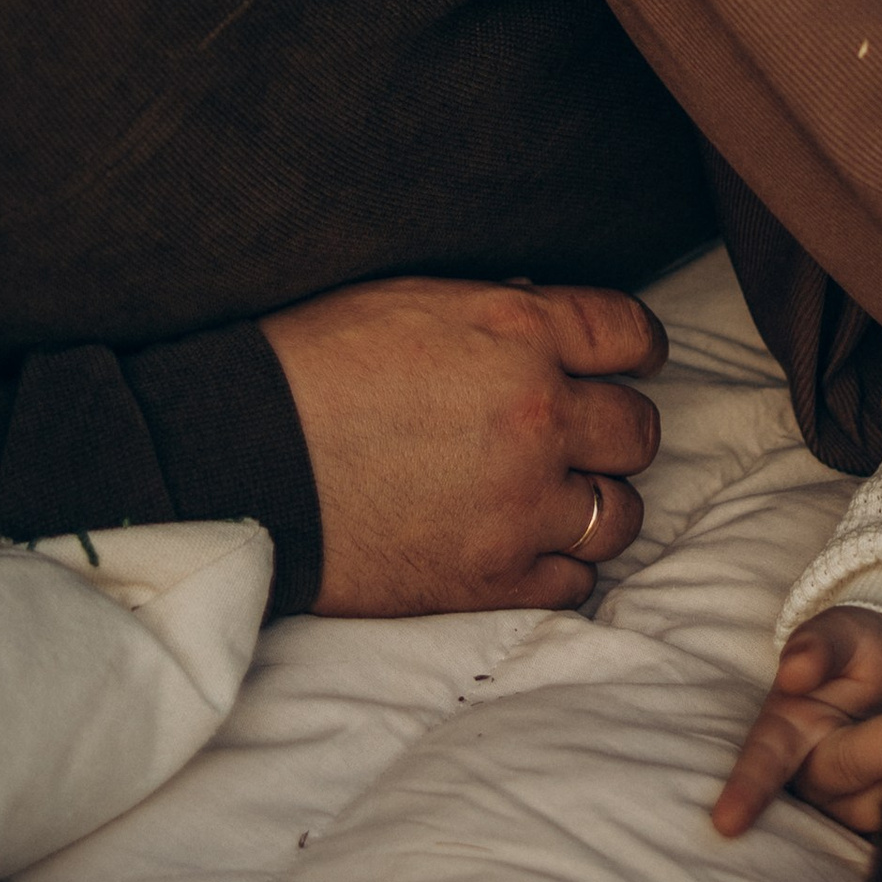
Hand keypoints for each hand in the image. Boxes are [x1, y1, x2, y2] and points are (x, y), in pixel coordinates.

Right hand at [259, 276, 664, 615]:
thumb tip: (544, 315)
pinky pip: (573, 582)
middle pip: (638, 429)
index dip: (638, 348)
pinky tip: (526, 546)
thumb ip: (499, 311)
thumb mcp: (415, 299)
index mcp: (519, 332)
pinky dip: (558, 566)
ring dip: (595, 503)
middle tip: (583, 434)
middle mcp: (537, 416)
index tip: (634, 360)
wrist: (243, 457)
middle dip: (614, 429)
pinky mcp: (490, 581)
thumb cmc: (315, 365)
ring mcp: (519, 506)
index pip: (630, 333)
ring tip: (557, 497)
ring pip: (621, 514)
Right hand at [711, 607, 881, 840]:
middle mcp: (812, 776)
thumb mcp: (840, 633)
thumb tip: (794, 672)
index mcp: (785, 729)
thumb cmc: (855, 656)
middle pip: (845, 770)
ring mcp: (849, 806)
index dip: (747, 790)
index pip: (764, 760)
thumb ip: (818, 646)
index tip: (726, 823)